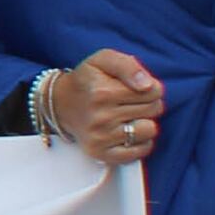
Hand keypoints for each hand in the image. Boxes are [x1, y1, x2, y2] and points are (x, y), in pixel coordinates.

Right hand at [47, 49, 163, 164]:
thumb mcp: (103, 60)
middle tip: (129, 101)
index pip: (154, 91)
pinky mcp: (101, 153)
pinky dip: (140, 142)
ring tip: (128, 117)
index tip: (135, 88)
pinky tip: (127, 133)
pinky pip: (140, 151)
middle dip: (148, 103)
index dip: (150, 87)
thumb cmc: (87, 80)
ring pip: (149, 130)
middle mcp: (100, 116)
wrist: (60, 104)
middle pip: (154, 109)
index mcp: (102, 92)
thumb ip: (128, 66)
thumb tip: (148, 86)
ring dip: (144, 122)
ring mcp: (100, 137)